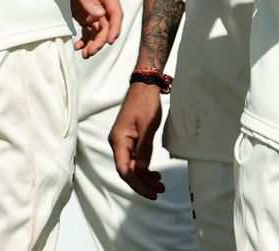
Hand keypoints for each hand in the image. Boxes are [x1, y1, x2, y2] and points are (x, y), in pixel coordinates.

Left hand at [63, 0, 123, 57]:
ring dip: (94, 43)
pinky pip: (89, 31)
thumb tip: (100, 15)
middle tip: (91, 51)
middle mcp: (103, 2)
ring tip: (85, 53)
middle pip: (107, 25)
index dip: (115, 28)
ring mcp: (94, 10)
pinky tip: (78, 46)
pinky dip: (85, 40)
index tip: (110, 41)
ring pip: (99, 31)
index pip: (116, 13)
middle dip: (101, 40)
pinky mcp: (85, 15)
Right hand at [109, 83, 165, 198]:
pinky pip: (135, 158)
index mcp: (118, 140)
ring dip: (145, 177)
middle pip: (128, 170)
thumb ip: (144, 148)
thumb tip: (142, 170)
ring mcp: (123, 142)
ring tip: (160, 185)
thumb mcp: (148, 126)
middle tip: (159, 192)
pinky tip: (154, 174)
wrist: (145, 86)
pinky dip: (144, 168)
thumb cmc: (145, 103)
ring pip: (132, 166)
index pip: (125, 169)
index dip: (137, 183)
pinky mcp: (130, 140)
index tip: (150, 193)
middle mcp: (118, 143)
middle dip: (142, 183)